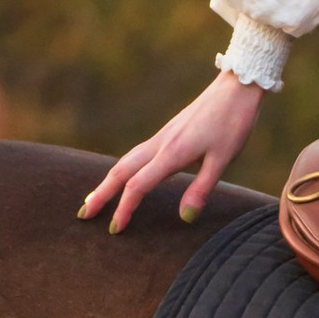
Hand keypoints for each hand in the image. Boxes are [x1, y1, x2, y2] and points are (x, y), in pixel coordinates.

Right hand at [78, 70, 263, 233]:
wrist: (235, 88)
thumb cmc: (233, 123)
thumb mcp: (223, 160)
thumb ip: (202, 189)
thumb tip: (185, 218)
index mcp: (172, 153)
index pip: (138, 185)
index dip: (124, 208)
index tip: (115, 229)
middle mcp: (160, 144)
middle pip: (121, 171)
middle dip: (101, 193)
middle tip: (83, 214)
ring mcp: (162, 137)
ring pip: (126, 161)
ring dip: (109, 181)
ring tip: (95, 198)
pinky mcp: (168, 134)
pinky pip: (137, 154)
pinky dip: (123, 169)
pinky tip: (124, 176)